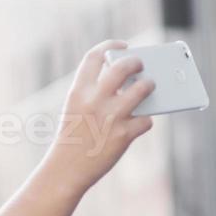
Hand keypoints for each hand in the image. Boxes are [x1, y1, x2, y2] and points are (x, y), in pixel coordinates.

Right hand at [42, 40, 155, 196]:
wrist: (66, 170)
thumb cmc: (73, 138)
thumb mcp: (76, 110)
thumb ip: (96, 94)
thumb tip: (128, 83)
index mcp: (78, 91)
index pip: (94, 56)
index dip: (110, 46)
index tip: (121, 45)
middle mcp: (94, 100)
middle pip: (123, 67)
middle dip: (136, 62)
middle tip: (141, 64)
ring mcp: (110, 117)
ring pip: (142, 89)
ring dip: (149, 86)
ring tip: (150, 86)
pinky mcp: (123, 135)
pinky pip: (145, 120)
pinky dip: (145, 121)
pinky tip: (141, 123)